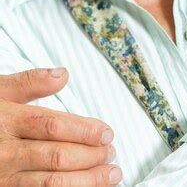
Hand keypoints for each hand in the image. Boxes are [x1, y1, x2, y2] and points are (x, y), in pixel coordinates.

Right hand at [0, 68, 122, 185]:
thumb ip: (29, 82)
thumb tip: (63, 74)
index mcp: (7, 121)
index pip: (52, 125)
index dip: (83, 129)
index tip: (107, 132)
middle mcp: (5, 152)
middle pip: (56, 156)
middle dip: (90, 156)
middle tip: (112, 153)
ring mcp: (3, 178)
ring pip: (50, 183)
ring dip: (85, 181)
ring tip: (110, 174)